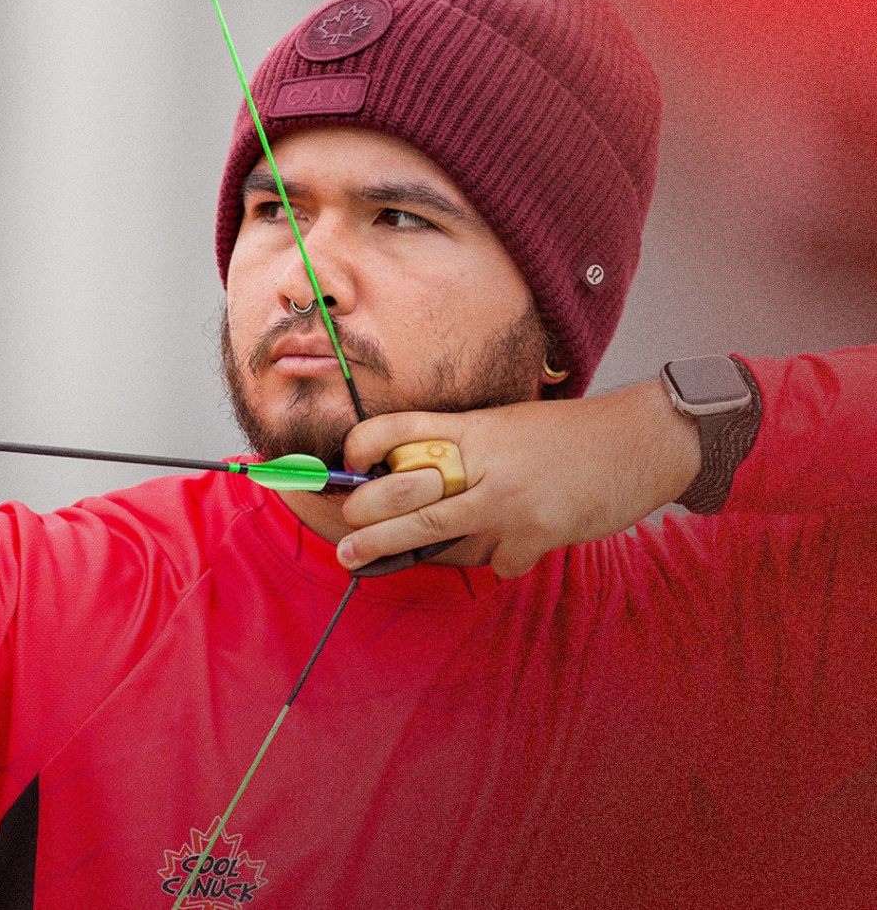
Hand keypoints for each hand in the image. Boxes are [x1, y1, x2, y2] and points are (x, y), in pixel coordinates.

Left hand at [333, 381, 701, 577]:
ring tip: (361, 561)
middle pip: (404, 493)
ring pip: (432, 531)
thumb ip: (468, 448)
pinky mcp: (536, 533)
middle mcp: (484, 462)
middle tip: (344, 538)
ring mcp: (508, 501)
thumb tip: (420, 479)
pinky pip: (497, 561)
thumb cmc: (574, 436)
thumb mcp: (509, 426)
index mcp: (474, 428)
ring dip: (393, 550)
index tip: (348, 464)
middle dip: (364, 518)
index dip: (364, 446)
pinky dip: (500, 560)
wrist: (643, 441)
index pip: (400, 428)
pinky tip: (514, 547)